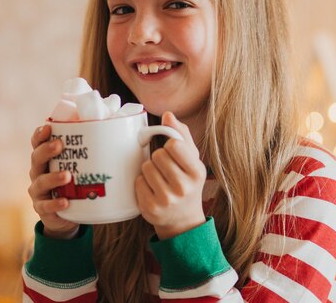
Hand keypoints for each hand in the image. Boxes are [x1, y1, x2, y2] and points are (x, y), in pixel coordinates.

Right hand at [28, 125, 79, 238]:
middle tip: (59, 145)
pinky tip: (65, 202)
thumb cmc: (75, 185)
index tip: (48, 127)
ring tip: (67, 175)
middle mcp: (39, 172)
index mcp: (47, 159)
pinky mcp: (42, 209)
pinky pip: (46, 206)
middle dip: (46, 150)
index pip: (38, 143)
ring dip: (53, 177)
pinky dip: (55, 204)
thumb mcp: (80, 167)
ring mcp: (39, 191)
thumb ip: (90, 153)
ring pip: (40, 182)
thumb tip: (123, 135)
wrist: (67, 217)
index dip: (40, 135)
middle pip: (36, 158)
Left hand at [135, 112, 206, 239]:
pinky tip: (151, 190)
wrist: (183, 220)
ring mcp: (167, 200)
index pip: (174, 145)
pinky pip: (138, 182)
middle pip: (158, 155)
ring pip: (146, 168)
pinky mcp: (151, 209)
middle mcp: (184, 187)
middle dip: (159, 158)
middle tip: (165, 169)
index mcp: (197, 172)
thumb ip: (182, 135)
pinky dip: (142, 183)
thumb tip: (168, 115)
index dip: (170, 146)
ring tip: (158, 179)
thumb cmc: (187, 182)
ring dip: (149, 170)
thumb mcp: (192, 160)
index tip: (173, 153)